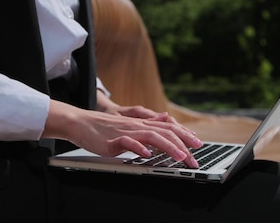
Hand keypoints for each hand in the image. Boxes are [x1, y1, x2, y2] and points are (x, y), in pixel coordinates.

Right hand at [44, 100, 202, 167]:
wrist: (80, 123)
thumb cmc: (104, 128)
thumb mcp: (129, 125)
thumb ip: (147, 124)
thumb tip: (166, 120)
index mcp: (142, 124)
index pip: (169, 128)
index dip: (185, 136)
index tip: (198, 146)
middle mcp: (137, 126)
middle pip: (165, 132)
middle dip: (183, 145)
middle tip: (194, 159)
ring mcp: (126, 132)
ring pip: (151, 137)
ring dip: (168, 147)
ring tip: (180, 157)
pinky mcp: (113, 140)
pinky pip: (127, 143)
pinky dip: (139, 148)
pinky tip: (147, 155)